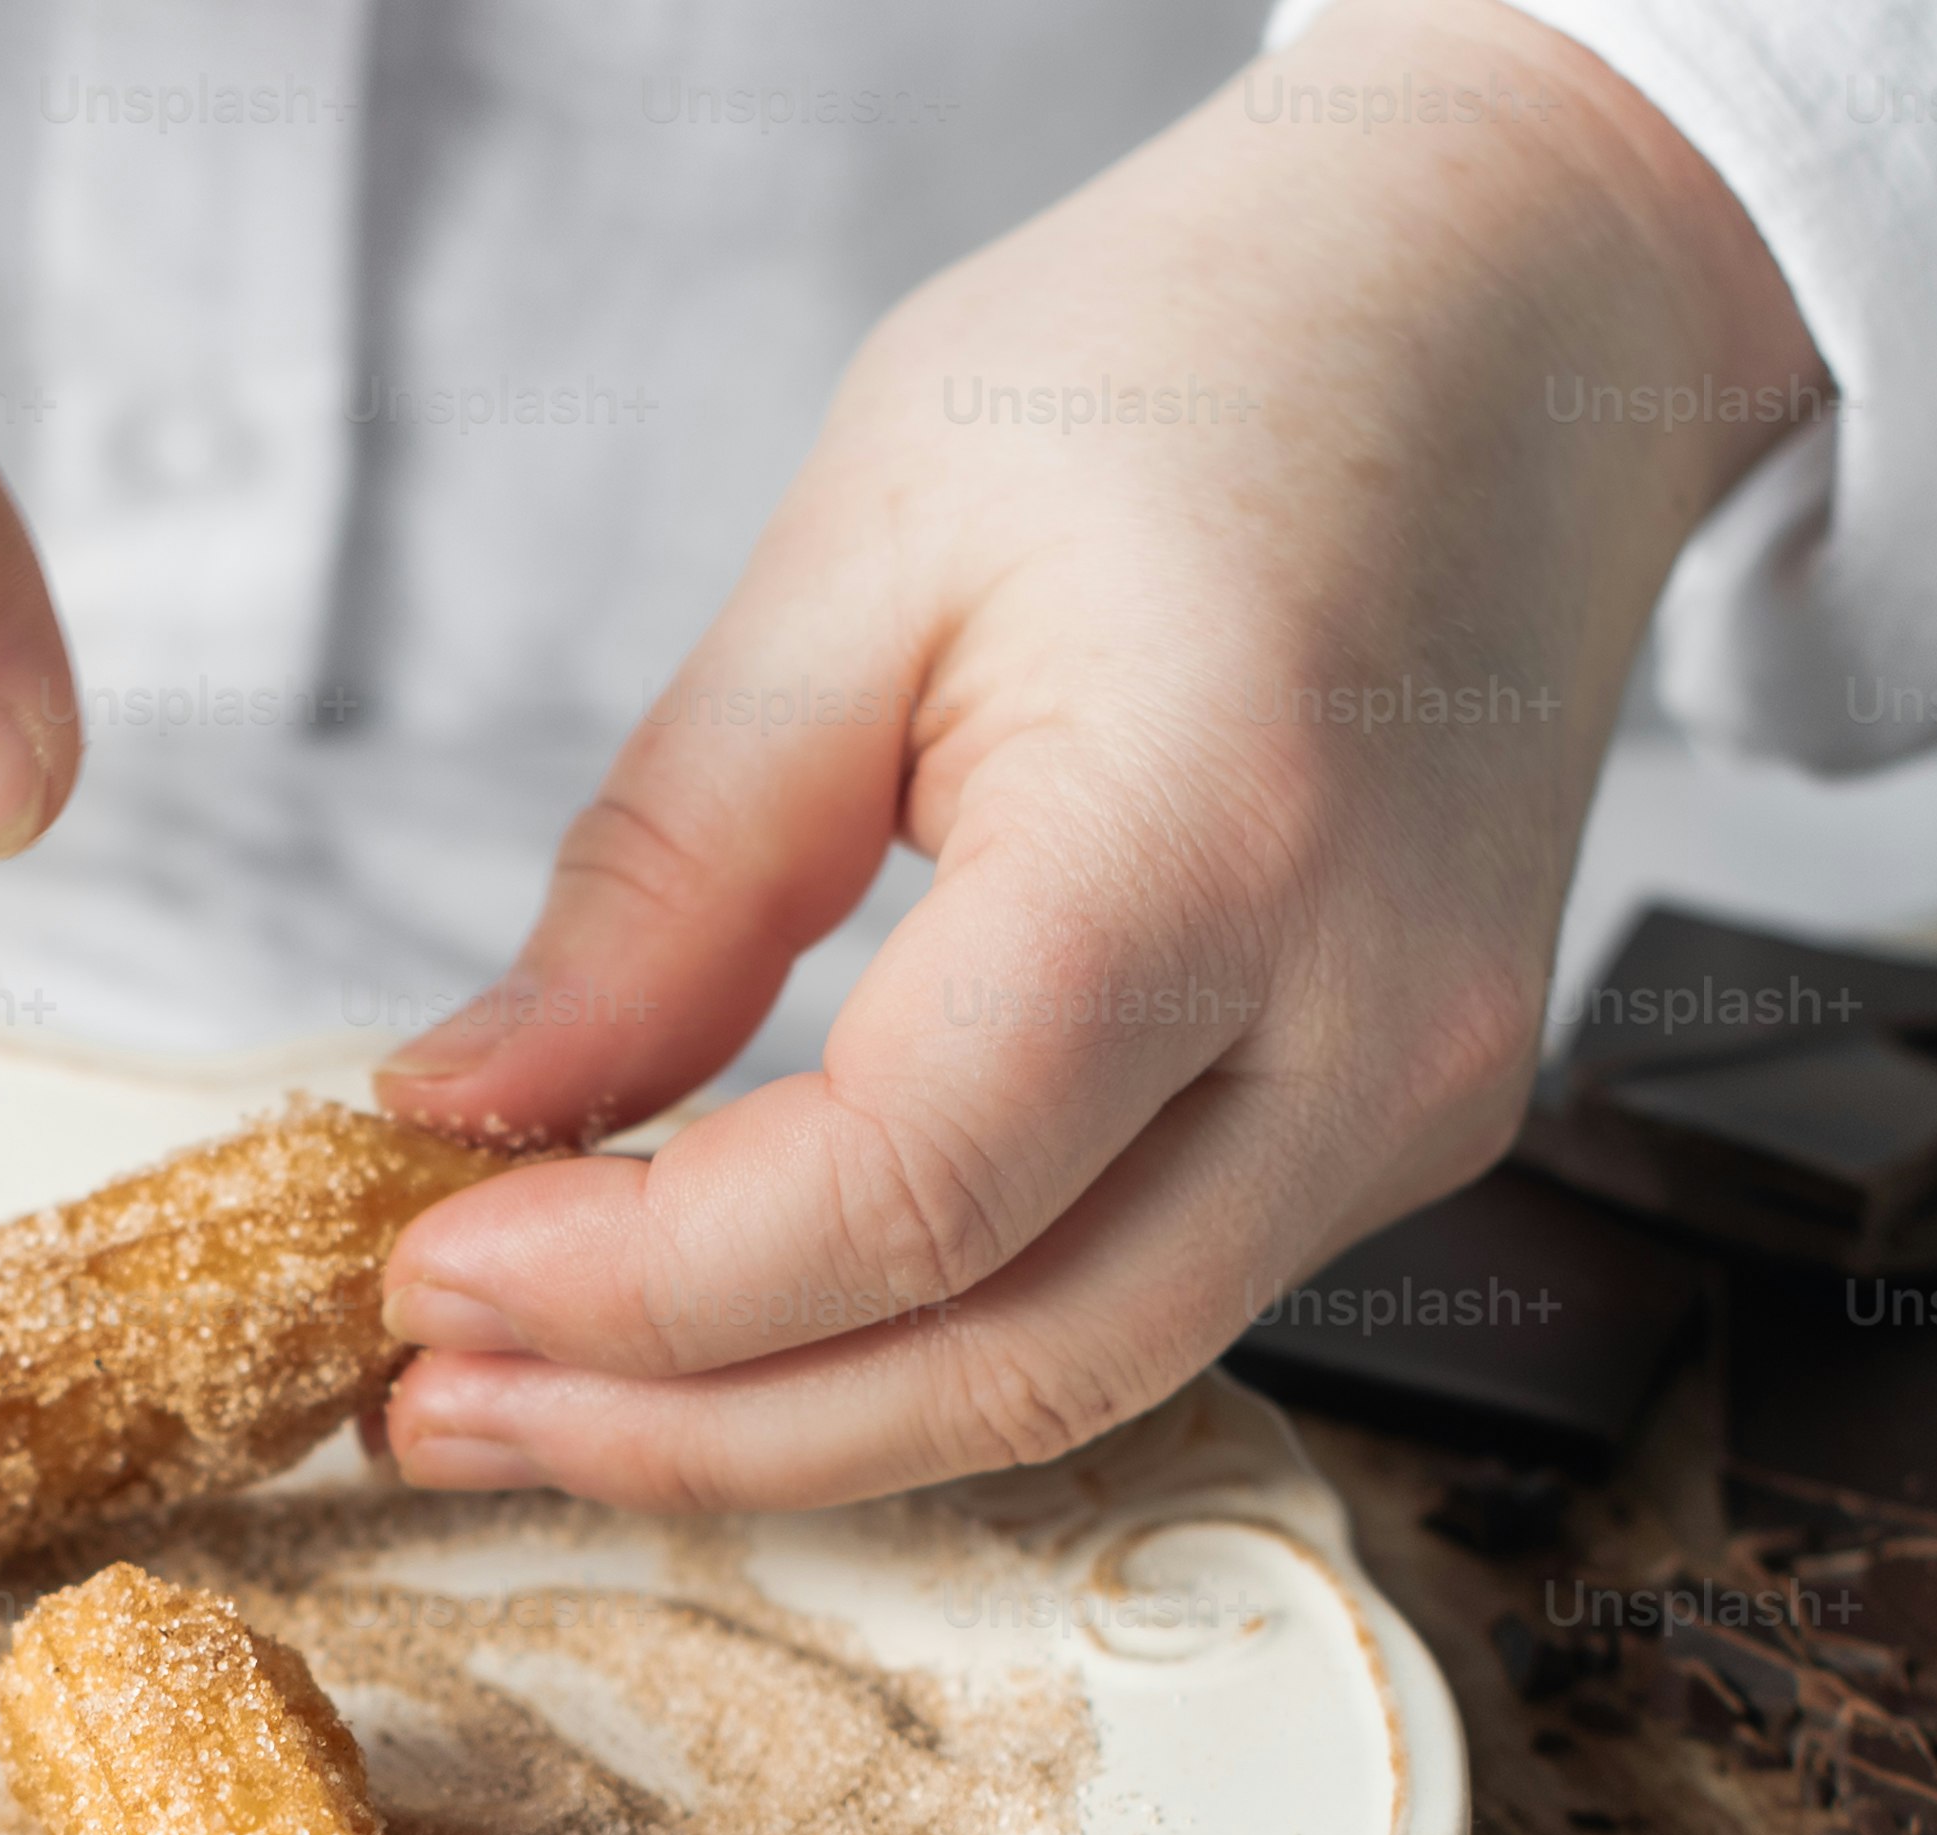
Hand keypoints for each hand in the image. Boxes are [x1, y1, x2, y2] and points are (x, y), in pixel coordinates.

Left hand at [368, 0, 1822, 1506]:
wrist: (1510, 303)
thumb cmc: (1197, 362)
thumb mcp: (863, 546)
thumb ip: (672, 867)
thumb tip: (468, 1107)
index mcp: (1219, 834)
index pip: (902, 1196)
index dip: (640, 1290)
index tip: (427, 1270)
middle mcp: (1365, 1020)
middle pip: (1000, 1367)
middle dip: (689, 1430)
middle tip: (442, 1404)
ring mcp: (1417, 1100)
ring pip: (1071, 1382)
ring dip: (785, 1426)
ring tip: (539, 1392)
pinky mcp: (1407, 1124)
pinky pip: (1134, 1302)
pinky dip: (912, 1339)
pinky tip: (733, 1312)